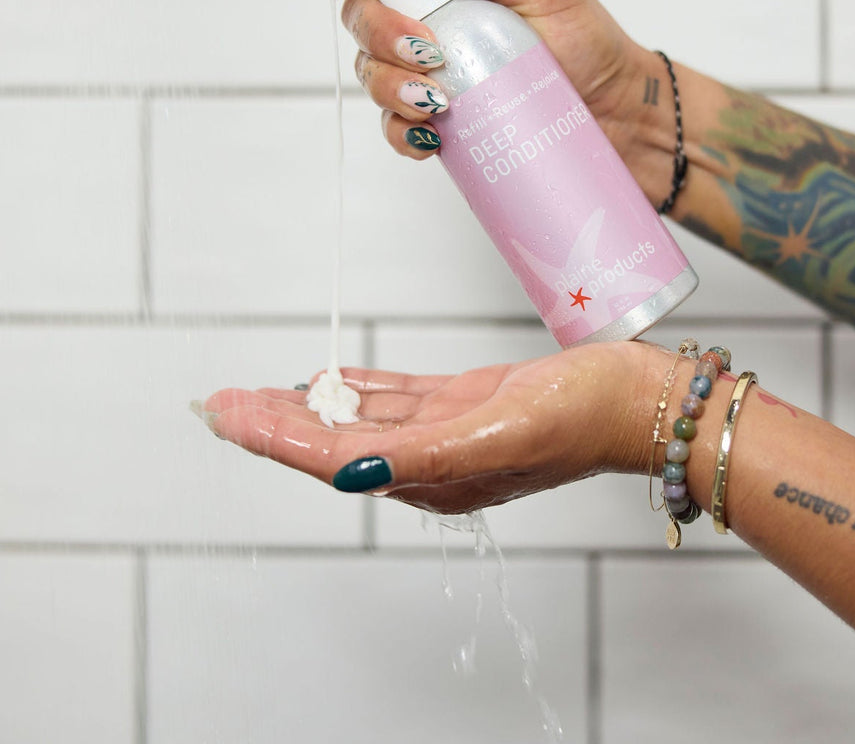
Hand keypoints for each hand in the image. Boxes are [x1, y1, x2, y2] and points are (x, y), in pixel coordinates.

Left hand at [197, 342, 653, 515]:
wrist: (634, 399)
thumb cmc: (578, 418)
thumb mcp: (495, 436)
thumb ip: (421, 456)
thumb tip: (352, 472)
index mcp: (430, 476)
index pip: (330, 457)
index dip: (273, 436)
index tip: (226, 414)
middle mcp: (429, 460)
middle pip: (332, 440)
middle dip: (273, 422)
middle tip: (220, 401)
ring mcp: (447, 431)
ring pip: (358, 419)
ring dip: (307, 404)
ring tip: (258, 390)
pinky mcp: (466, 403)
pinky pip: (396, 397)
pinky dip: (357, 388)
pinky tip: (329, 378)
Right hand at [344, 0, 662, 187]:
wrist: (620, 118)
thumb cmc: (590, 45)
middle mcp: (434, 15)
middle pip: (366, 6)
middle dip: (380, 29)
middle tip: (427, 51)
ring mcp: (431, 68)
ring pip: (370, 67)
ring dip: (387, 83)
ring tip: (435, 99)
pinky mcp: (438, 119)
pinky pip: (394, 125)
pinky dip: (401, 130)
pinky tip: (429, 134)